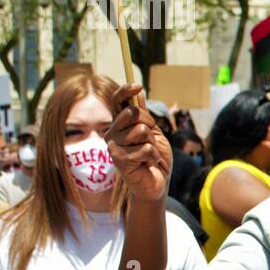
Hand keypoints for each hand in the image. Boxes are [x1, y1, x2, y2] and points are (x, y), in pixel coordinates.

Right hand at [106, 84, 171, 202]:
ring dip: (152, 144)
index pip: (117, 101)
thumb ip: (144, 116)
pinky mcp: (118, 159)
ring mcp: (113, 145)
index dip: (125, 91)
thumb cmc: (155, 158)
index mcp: (120, 124)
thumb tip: (139, 93)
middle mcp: (112, 132)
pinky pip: (145, 148)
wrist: (156, 183)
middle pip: (133, 113)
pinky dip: (153, 156)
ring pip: (141, 131)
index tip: (137, 86)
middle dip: (150, 124)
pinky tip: (148, 164)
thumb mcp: (153, 133)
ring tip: (149, 155)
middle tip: (151, 140)